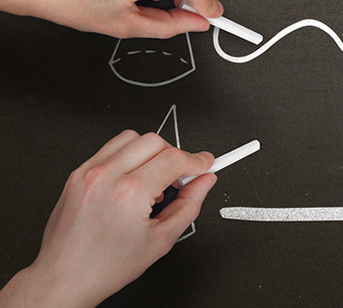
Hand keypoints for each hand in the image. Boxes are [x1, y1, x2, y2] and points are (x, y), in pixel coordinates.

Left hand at [0, 131, 215, 306]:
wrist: (65, 277)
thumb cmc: (105, 267)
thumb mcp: (161, 240)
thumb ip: (189, 205)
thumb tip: (204, 183)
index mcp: (130, 193)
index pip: (174, 158)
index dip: (197, 161)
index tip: (205, 164)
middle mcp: (106, 176)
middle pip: (155, 141)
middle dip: (175, 155)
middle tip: (181, 177)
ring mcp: (88, 173)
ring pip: (131, 138)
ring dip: (151, 152)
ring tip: (153, 179)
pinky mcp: (77, 174)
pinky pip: (110, 149)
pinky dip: (128, 156)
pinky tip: (132, 179)